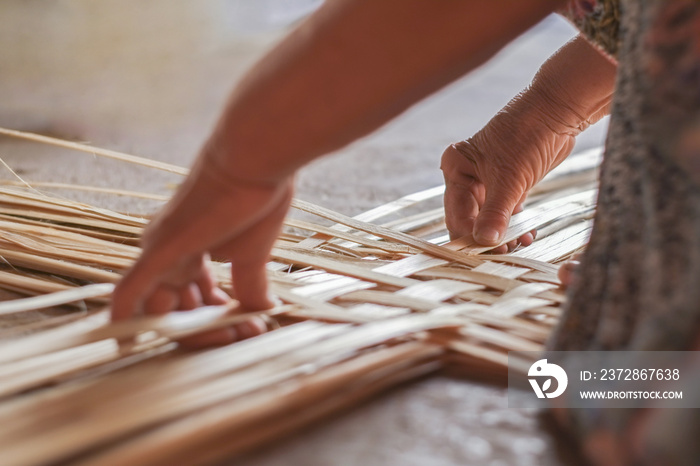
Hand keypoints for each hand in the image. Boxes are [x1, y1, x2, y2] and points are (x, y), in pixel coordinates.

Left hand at [112, 152, 292, 346]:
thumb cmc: (256, 199)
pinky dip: (124, 321)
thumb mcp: (254, 253)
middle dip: (213, 331)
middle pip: (179, 312)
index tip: (256, 328)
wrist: (253, 162)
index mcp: (189, 254)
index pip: (194, 302)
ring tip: (236, 336)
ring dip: (198, 332)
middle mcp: (167, 255)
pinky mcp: (157, 251)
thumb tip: (262, 313)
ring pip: (164, 313)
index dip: (222, 321)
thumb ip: (250, 285)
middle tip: (248, 336)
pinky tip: (123, 347)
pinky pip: (129, 293)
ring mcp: (159, 254)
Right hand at [441, 90, 575, 252]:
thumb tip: (485, 241)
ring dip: (502, 233)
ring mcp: (487, 180)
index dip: (469, 234)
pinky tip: (525, 235)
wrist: (557, 111)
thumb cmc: (526, 135)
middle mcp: (467, 175)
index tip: (485, 253)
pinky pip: (505, 211)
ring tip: (518, 245)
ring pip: (488, 216)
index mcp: (456, 169)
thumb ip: (496, 213)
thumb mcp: (509, 179)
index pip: (457, 212)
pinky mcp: (507, 183)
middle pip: (470, 217)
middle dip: (486, 236)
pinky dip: (514, 224)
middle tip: (504, 252)